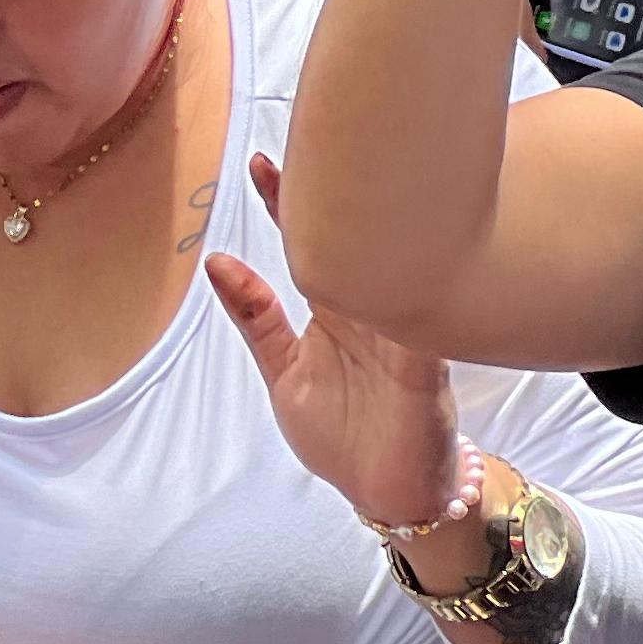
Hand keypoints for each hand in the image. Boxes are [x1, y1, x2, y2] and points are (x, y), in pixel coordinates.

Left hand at [208, 154, 467, 528]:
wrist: (391, 495)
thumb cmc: (343, 434)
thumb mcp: (282, 371)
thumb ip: (255, 318)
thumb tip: (217, 262)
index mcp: (338, 311)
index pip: (315, 244)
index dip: (289, 204)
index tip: (262, 162)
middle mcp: (375, 313)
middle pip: (360, 243)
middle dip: (339, 197)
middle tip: (311, 148)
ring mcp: (403, 337)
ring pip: (394, 270)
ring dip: (377, 231)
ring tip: (354, 182)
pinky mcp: (425, 372)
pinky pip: (419, 326)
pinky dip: (408, 297)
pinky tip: (394, 265)